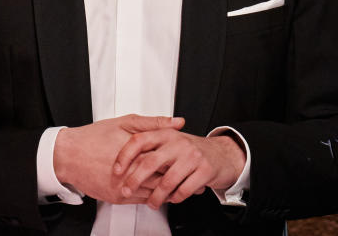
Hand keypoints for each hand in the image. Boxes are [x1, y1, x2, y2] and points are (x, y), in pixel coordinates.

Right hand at [54, 114, 184, 203]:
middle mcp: (131, 171)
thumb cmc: (93, 137)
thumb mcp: (124, 123)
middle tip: (193, 179)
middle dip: (179, 179)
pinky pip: (140, 200)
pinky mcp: (116, 197)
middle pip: (163, 179)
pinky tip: (158, 192)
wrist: (68, 155)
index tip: (192, 160)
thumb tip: (177, 122)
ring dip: (167, 191)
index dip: (182, 161)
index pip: (167, 160)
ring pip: (153, 193)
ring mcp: (123, 187)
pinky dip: (151, 197)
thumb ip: (153, 123)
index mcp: (136, 151)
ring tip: (179, 187)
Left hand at [113, 129, 246, 208]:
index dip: (125, 155)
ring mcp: (192, 156)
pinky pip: (184, 190)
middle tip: (126, 191)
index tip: (116, 170)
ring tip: (151, 203)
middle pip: (150, 162)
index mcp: (165, 134)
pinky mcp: (204, 170)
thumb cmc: (191, 150)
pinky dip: (175, 198)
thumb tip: (123, 154)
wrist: (222, 154)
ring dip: (156, 196)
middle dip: (135, 180)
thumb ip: (150, 145)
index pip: (139, 141)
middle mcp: (177, 143)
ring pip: (166, 181)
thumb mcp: (170, 140)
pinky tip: (171, 200)